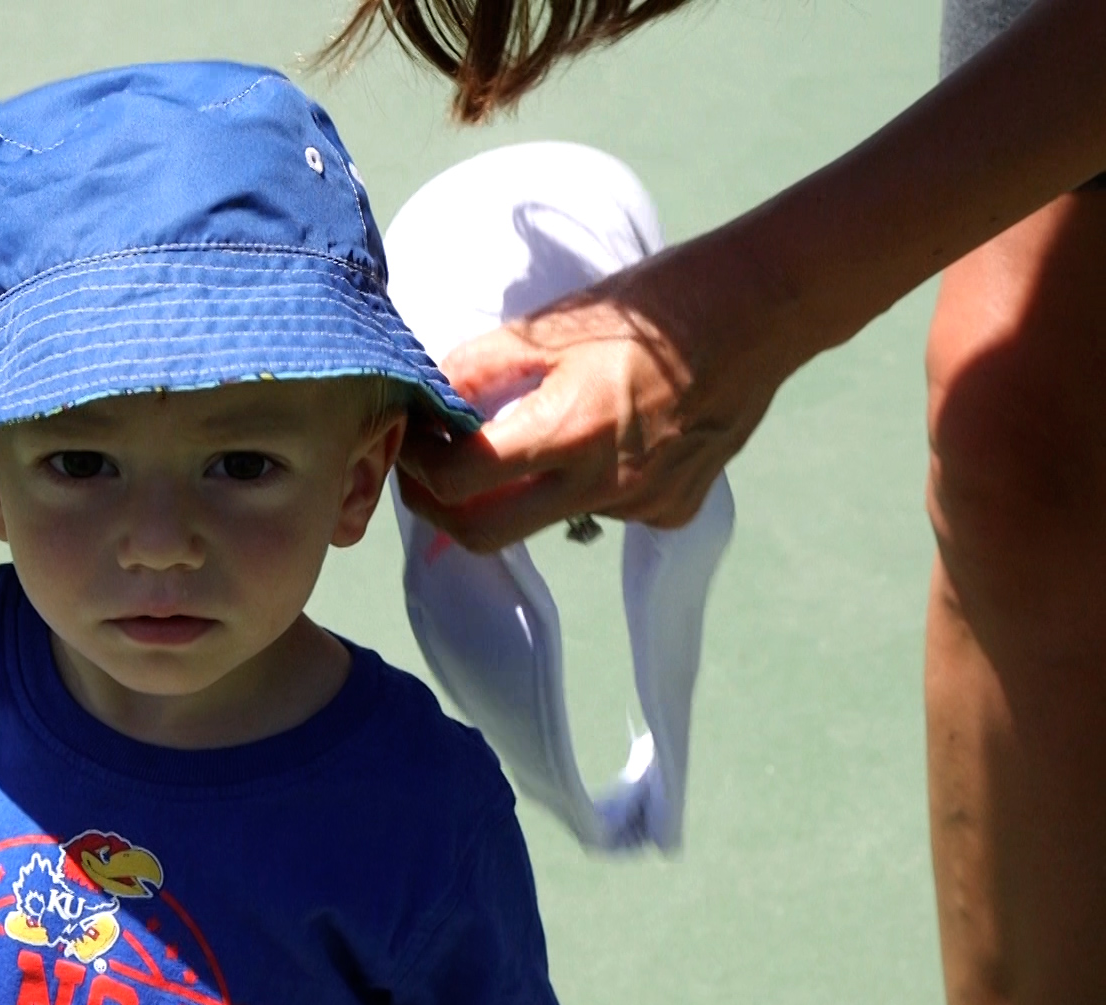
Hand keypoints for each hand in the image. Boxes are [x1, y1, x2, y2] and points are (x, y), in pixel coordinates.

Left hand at [397, 245, 796, 550]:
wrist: (759, 310)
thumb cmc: (654, 306)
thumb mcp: (554, 325)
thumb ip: (482, 365)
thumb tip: (430, 396)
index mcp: (568, 429)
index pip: (460, 479)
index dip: (419, 466)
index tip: (409, 444)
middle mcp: (604, 482)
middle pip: (488, 534)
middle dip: (443, 509)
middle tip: (428, 475)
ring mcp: (643, 503)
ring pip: (551, 518)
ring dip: (523, 490)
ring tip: (532, 433)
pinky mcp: (673, 509)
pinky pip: (609, 510)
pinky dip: (587, 483)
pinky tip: (607, 437)